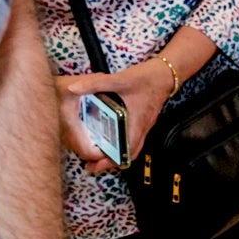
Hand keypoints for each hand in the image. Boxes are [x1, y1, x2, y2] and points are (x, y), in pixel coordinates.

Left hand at [55, 59, 172, 174]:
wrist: (165, 73)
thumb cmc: (146, 78)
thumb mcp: (119, 79)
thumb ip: (95, 84)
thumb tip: (73, 89)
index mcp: (136, 123)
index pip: (126, 151)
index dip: (110, 161)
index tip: (95, 166)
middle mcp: (141, 128)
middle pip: (128, 154)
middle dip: (110, 163)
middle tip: (93, 166)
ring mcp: (143, 126)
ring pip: (131, 148)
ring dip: (116, 155)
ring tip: (99, 156)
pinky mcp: (143, 121)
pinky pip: (133, 139)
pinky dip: (121, 144)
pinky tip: (110, 139)